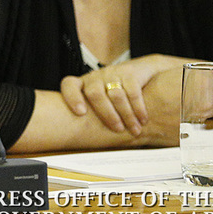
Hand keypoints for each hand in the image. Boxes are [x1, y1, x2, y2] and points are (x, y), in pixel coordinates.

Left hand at [60, 54, 183, 135]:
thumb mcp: (100, 102)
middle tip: (118, 130)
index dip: (73, 98)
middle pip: (95, 94)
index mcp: (83, 84)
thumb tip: (85, 141)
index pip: (69, 85)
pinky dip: (138, 108)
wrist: (139, 72)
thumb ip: (91, 115)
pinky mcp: (129, 72)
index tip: (81, 113)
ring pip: (116, 95)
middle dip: (108, 115)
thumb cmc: (114, 94)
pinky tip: (143, 119)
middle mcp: (95, 77)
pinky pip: (133, 91)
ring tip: (135, 129)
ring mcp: (111, 73)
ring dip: (127, 115)